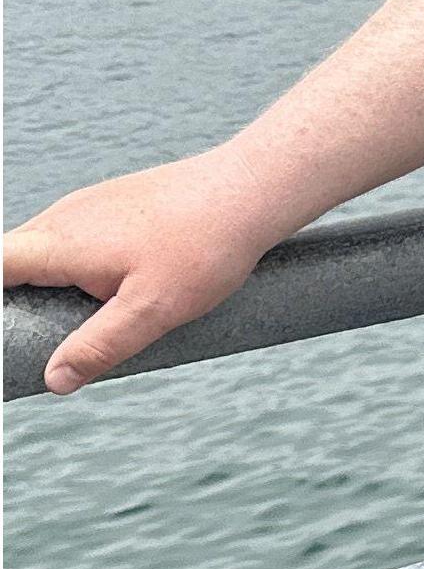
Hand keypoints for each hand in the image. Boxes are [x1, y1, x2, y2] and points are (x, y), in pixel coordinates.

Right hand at [3, 152, 283, 393]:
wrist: (254, 188)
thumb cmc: (206, 247)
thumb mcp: (153, 309)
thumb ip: (100, 346)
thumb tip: (54, 380)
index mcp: (60, 242)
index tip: (13, 328)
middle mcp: (65, 217)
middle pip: (12, 259)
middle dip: (15, 297)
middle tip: (39, 336)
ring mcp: (91, 206)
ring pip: (44, 247)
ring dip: (46, 281)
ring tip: (79, 316)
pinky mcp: (117, 204)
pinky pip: (74, 237)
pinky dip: (74, 264)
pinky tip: (111, 287)